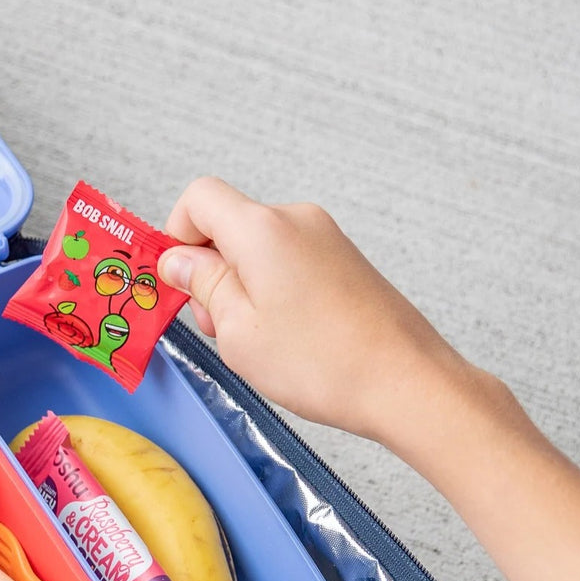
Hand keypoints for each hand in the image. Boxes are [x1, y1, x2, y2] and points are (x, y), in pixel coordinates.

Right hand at [158, 177, 472, 448]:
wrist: (404, 382)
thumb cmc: (325, 363)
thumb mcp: (237, 331)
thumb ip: (202, 286)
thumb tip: (179, 261)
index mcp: (263, 230)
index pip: (198, 198)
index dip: (175, 237)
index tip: (178, 282)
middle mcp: (296, 221)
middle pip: (227, 225)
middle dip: (209, 272)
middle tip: (219, 326)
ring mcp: (324, 239)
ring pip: (257, 249)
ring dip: (241, 288)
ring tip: (258, 340)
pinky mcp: (342, 262)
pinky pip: (287, 264)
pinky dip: (272, 294)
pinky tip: (285, 338)